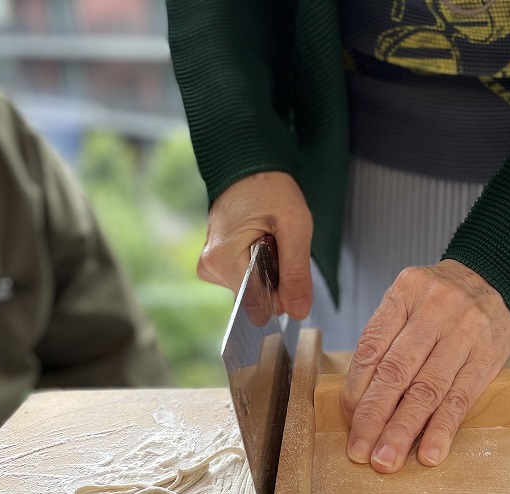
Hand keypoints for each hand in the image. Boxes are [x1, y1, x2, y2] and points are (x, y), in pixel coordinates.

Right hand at [200, 171, 313, 318]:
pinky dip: (260, 264)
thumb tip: (298, 311)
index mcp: (223, 261)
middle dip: (276, 277)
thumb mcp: (295, 228)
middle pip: (256, 297)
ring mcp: (211, 265)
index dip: (282, 293)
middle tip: (279, 243)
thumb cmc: (269, 188)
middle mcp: (210, 267)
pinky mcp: (216, 262)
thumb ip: (296, 273)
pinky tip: (261, 241)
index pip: (259, 305)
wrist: (249, 165)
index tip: (288, 263)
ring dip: (269, 270)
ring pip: (253, 288)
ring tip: (269, 238)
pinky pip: (246, 277)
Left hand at [341, 260, 509, 473]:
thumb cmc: (444, 299)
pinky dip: (442, 429)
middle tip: (359, 450)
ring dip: (403, 430)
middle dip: (373, 416)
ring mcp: (464, 334)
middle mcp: (434, 311)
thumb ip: (386, 340)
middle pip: (397, 371)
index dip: (355, 388)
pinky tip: (429, 453)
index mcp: (406, 292)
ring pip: (427, 389)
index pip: (373, 346)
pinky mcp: (486, 358)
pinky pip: (461, 398)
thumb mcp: (410, 299)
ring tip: (387, 460)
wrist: (500, 282)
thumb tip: (358, 399)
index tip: (348, 418)